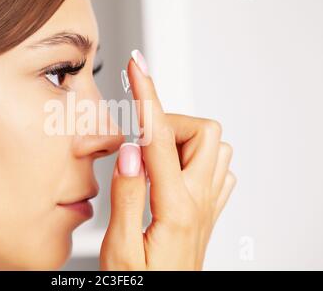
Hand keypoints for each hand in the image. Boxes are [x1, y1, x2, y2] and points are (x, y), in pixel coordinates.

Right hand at [99, 50, 235, 269]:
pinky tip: (172, 169)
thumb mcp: (120, 249)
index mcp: (175, 207)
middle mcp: (199, 200)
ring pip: (214, 146)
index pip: (158, 137)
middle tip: (140, 141)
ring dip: (181, 140)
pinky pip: (217, 168)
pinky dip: (195, 156)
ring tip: (152, 159)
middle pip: (203, 131)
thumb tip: (130, 150)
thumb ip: (127, 195)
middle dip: (169, 122)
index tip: (137, 68)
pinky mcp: (207, 209)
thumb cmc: (140, 284)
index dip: (146, 96)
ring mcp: (208, 204)